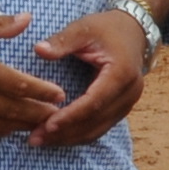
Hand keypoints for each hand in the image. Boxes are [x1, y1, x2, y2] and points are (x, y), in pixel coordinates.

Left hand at [25, 7, 153, 147]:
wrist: (134, 31)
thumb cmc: (107, 28)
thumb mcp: (83, 28)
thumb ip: (62, 41)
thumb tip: (39, 50)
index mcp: (122, 73)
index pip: (94, 102)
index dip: (71, 116)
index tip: (47, 124)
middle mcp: (129, 93)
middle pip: (95, 121)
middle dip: (64, 133)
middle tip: (35, 138)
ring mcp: (128, 103)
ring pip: (98, 129)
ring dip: (69, 138)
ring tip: (41, 140)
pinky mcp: (121, 109)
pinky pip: (100, 127)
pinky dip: (78, 134)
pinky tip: (57, 137)